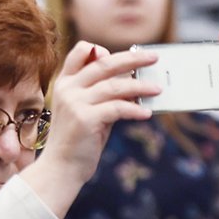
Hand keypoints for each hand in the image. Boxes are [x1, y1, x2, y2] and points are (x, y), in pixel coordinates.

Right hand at [21, 41, 160, 217]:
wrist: (61, 169)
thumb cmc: (78, 141)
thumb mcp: (87, 111)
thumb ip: (102, 95)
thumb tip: (132, 82)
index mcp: (65, 83)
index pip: (80, 51)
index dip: (100, 49)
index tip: (122, 55)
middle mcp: (68, 89)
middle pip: (103, 63)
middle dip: (132, 58)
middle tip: (153, 57)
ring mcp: (75, 103)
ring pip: (114, 85)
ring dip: (140, 86)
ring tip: (157, 89)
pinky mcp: (85, 119)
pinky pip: (117, 108)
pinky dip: (135, 110)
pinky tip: (146, 114)